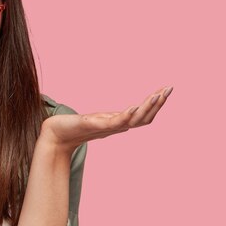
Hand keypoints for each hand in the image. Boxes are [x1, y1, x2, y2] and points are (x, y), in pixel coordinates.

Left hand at [40, 86, 173, 153]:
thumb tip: (122, 113)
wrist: (55, 136)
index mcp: (119, 123)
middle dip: (158, 103)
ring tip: (158, 95)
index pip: (145, 115)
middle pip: (145, 118)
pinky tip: (133, 107)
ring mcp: (108, 128)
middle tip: (169, 89)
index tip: (166, 90)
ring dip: (147, 107)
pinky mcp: (96, 126)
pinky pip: (115, 122)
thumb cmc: (75, 127)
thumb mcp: (98, 120)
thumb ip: (112, 118)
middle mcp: (117, 126)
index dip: (157, 104)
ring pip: (134, 120)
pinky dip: (126, 116)